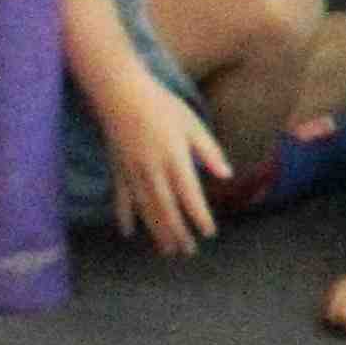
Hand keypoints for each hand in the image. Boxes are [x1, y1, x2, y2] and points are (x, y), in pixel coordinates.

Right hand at [106, 77, 229, 253]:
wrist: (121, 92)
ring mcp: (133, 173)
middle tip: (188, 252)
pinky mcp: (118, 170)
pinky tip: (129, 234)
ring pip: (146, 209)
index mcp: (175, 159)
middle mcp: (153, 171)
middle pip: (167, 210)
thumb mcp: (192, 124)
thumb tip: (227, 176)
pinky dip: (124, 217)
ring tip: (168, 251)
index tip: (209, 233)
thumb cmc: (162, 106)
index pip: (190, 196)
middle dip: (178, 233)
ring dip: (157, 232)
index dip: (199, 217)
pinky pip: (121, 199)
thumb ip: (209, 152)